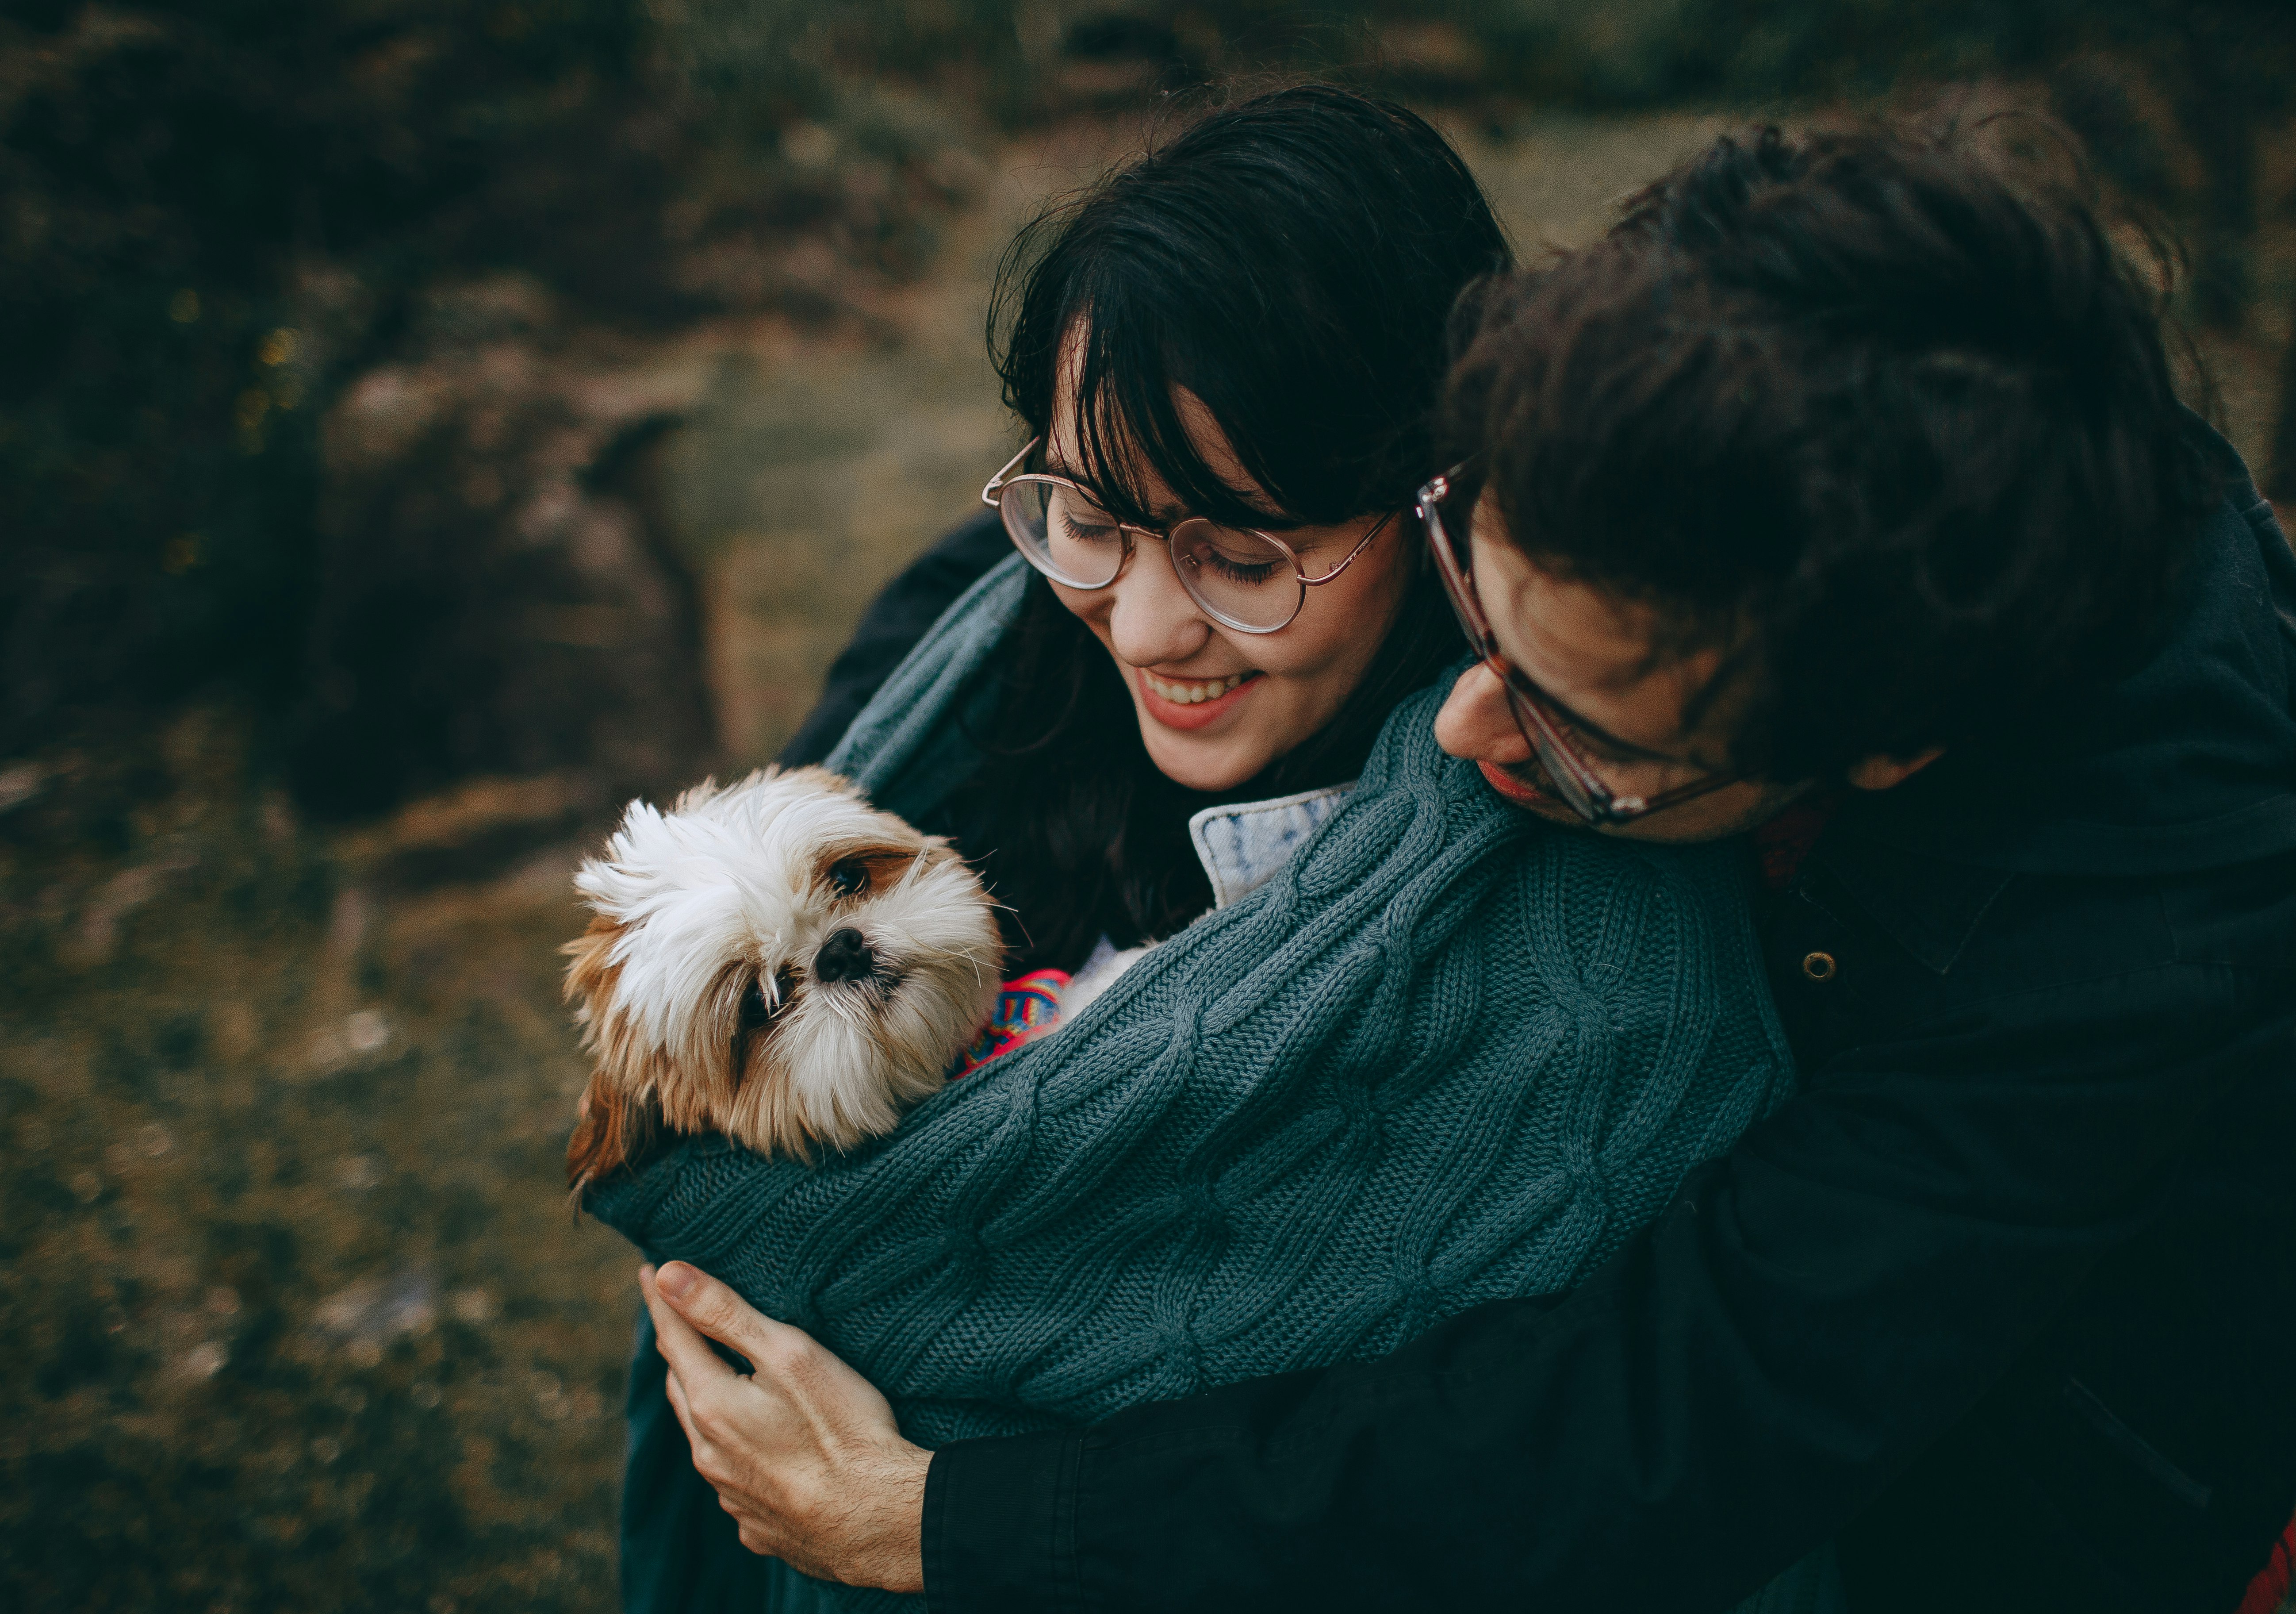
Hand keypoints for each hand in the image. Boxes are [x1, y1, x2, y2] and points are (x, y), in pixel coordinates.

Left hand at [639, 1261, 929, 1593]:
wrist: (880, 1521)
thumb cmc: (844, 1430)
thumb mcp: (788, 1355)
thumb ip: (724, 1314)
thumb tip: (666, 1276)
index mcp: (712, 1405)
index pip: (674, 1339)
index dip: (661, 1301)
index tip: (647, 1271)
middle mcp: (710, 1455)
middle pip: (683, 1389)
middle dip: (679, 1352)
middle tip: (677, 1322)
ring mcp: (732, 1495)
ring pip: (704, 1438)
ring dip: (704, 1404)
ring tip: (715, 1380)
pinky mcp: (759, 1525)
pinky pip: (733, 1481)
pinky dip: (735, 1454)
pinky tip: (758, 1452)